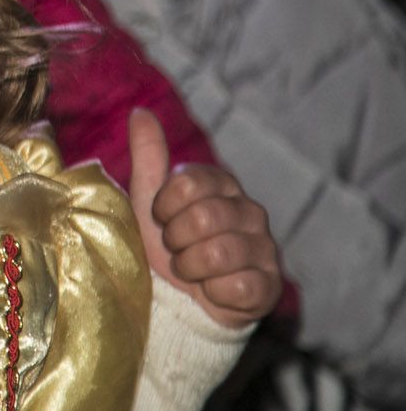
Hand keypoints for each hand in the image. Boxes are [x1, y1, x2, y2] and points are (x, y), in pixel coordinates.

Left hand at [127, 109, 281, 328]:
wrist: (178, 298)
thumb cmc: (163, 244)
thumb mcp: (148, 198)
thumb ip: (148, 154)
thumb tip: (139, 111)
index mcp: (221, 185)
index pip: (187, 182)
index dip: (163, 206)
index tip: (161, 219)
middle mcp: (249, 211)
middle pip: (203, 217)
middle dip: (175, 239)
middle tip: (174, 249)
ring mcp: (264, 248)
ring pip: (218, 253)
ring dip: (190, 268)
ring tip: (190, 270)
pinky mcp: (270, 284)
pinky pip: (238, 286)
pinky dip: (213, 292)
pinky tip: (211, 290)